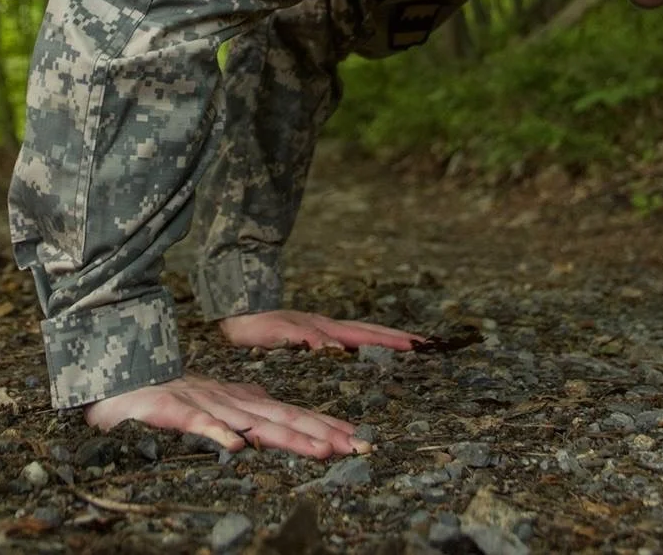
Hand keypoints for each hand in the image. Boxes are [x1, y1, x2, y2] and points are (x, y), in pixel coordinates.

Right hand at [81, 371, 365, 458]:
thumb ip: (243, 404)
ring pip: (254, 422)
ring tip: (321, 451)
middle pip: (284, 418)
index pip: (291, 413)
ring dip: (289, 436)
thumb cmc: (168, 396)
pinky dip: (219, 434)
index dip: (325, 425)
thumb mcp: (215, 401)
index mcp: (242, 401)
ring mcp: (206, 405)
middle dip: (323, 432)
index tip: (358, 438)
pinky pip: (200, 425)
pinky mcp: (176, 411)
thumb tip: (270, 409)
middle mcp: (232, 402)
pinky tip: (238, 447)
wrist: (122, 379)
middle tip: (359, 445)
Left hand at [217, 309, 425, 352]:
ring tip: (408, 346)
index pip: (365, 335)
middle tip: (426, 345)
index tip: (418, 346)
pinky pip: (348, 338)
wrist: (236, 312)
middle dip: (398, 338)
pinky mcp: (313, 334)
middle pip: (370, 331)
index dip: (391, 342)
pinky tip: (369, 351)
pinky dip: (366, 342)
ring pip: (361, 333)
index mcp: (324, 328)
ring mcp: (322, 329)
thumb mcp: (278, 333)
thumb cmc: (254, 326)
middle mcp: (328, 327)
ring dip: (385, 339)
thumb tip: (338, 349)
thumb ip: (307, 339)